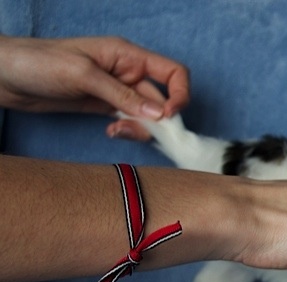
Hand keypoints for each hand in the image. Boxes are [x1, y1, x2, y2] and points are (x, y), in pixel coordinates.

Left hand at [0, 35, 188, 137]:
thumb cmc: (40, 62)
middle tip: (137, 131)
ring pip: (147, 114)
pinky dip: (127, 130)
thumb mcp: (84, 75)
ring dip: (140, 128)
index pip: (172, 72)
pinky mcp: (106, 106)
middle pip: (163, 98)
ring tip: (116, 132)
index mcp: (128, 55)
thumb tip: (159, 114)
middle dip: (157, 119)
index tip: (169, 116)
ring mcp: (118, 91)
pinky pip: (130, 121)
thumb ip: (122, 95)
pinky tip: (110, 132)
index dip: (180, 94)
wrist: (6, 76)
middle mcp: (128, 72)